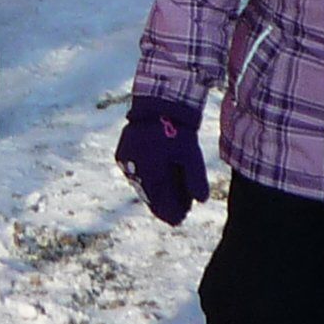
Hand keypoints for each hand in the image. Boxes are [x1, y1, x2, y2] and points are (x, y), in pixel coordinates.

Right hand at [116, 98, 209, 226]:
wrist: (155, 105)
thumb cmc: (176, 130)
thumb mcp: (191, 154)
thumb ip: (196, 179)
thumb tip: (201, 201)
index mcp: (151, 172)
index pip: (161, 204)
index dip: (172, 213)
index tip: (182, 217)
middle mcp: (135, 171)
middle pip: (151, 198)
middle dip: (165, 204)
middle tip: (180, 210)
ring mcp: (126, 164)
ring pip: (142, 187)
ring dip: (156, 193)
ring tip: (170, 193)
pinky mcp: (121, 156)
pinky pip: (135, 175)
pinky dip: (147, 179)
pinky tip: (158, 178)